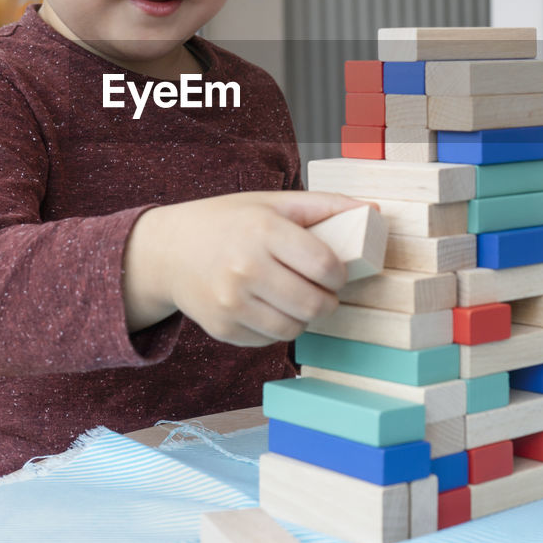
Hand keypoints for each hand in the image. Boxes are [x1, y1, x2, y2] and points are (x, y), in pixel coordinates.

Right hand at [123, 190, 368, 345]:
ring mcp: (232, 303)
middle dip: (327, 299)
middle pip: (315, 304)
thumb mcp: (272, 202)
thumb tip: (373, 212)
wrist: (169, 250)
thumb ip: (323, 206)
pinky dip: (277, 327)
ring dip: (304, 316)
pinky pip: (270, 340)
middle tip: (321, 289)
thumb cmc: (227, 222)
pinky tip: (267, 306)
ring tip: (295, 297)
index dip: (339, 274)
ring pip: (296, 328)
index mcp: (263, 231)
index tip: (333, 271)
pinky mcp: (223, 328)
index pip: (325, 266)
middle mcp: (246, 268)